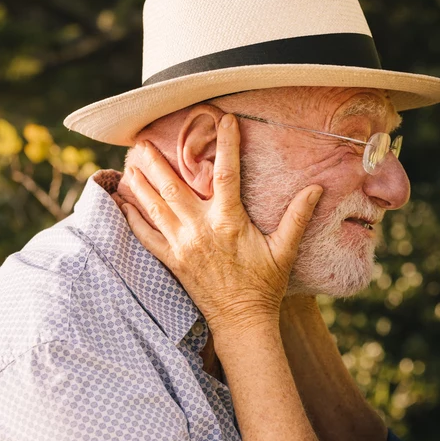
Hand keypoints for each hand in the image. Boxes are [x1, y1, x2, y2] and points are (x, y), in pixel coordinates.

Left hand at [119, 115, 321, 331]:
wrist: (242, 321)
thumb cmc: (265, 285)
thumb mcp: (284, 249)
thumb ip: (297, 216)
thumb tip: (317, 189)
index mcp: (229, 221)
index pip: (227, 173)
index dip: (227, 143)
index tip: (225, 119)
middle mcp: (200, 229)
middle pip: (173, 186)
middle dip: (157, 160)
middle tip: (144, 139)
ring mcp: (182, 245)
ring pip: (154, 206)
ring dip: (141, 182)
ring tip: (131, 162)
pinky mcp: (172, 260)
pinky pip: (145, 236)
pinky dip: (132, 217)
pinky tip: (123, 202)